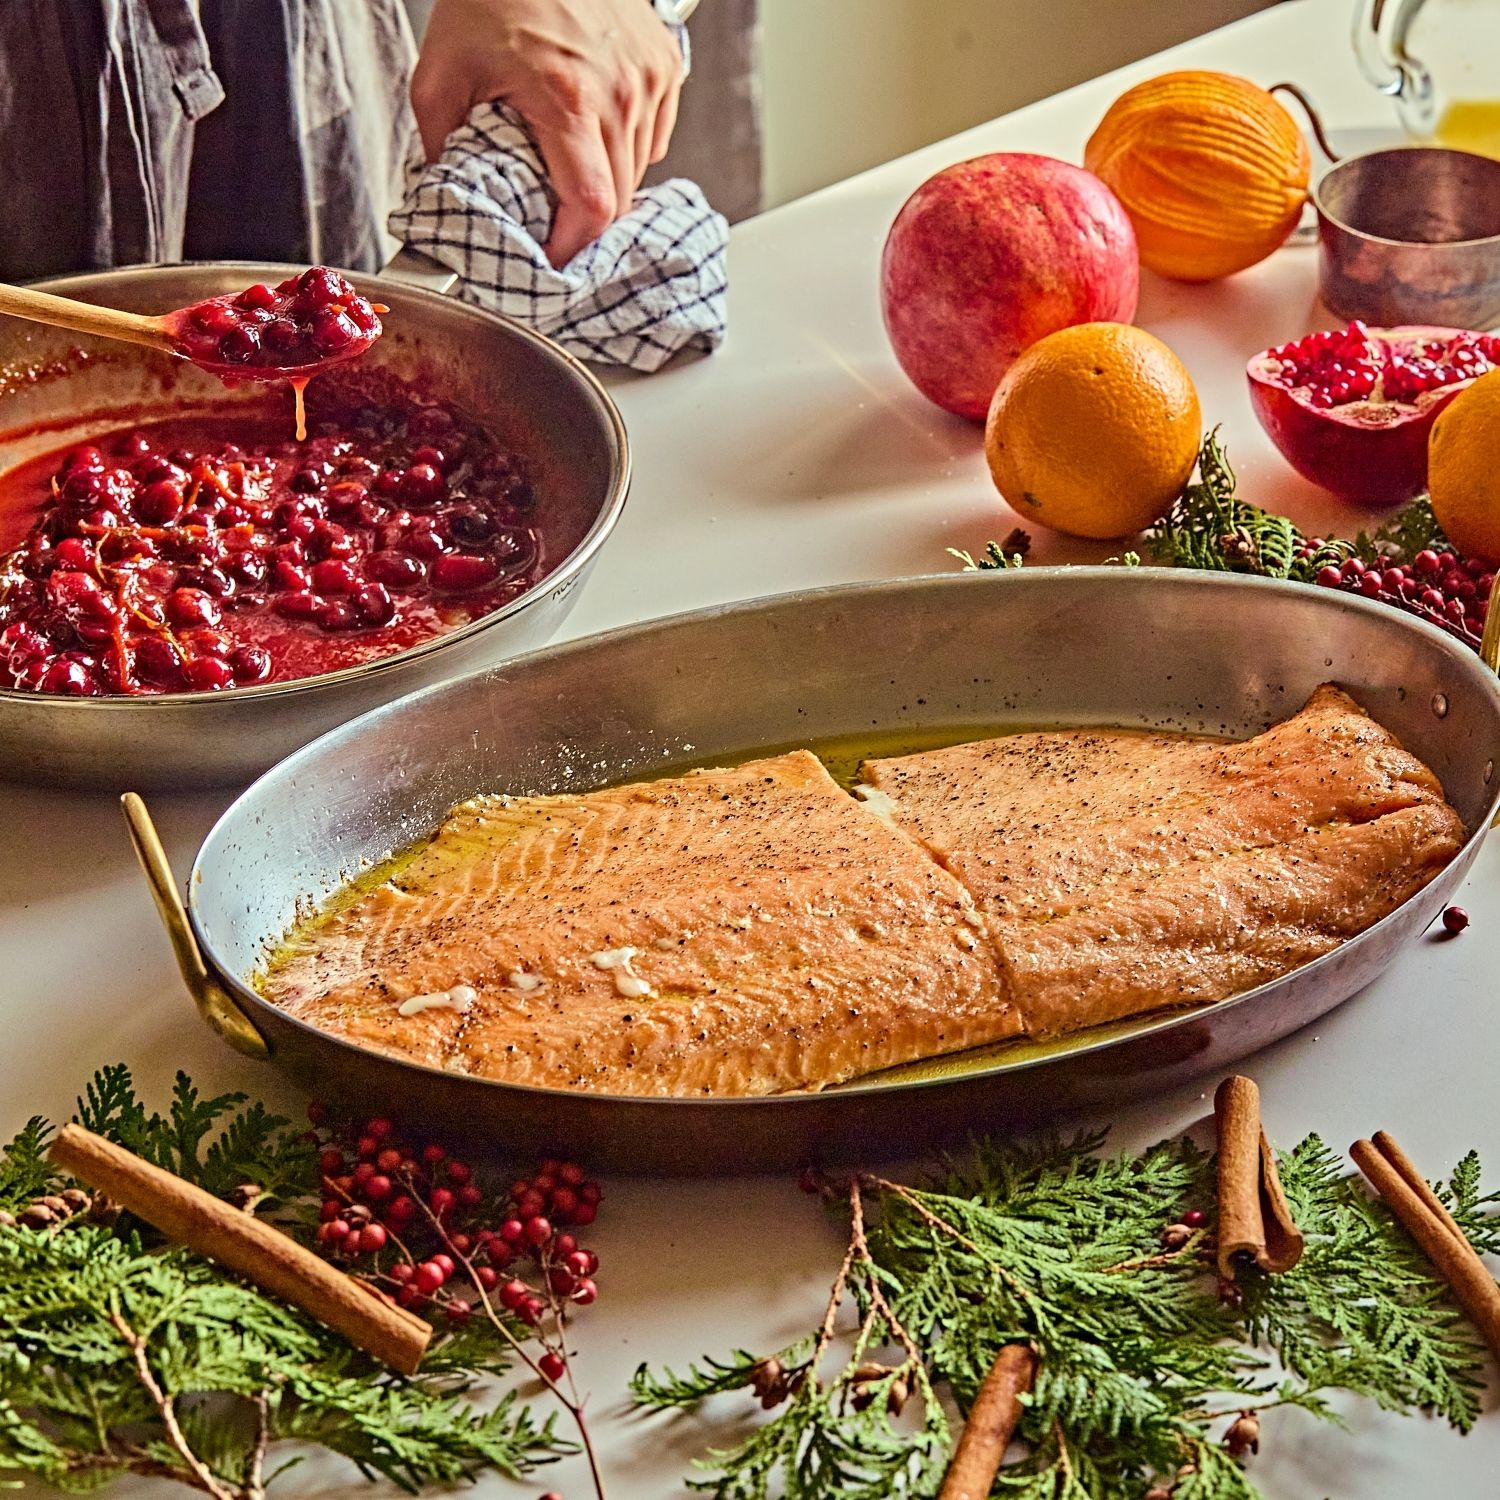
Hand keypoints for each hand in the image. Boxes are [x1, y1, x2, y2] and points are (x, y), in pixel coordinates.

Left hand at [412, 0, 683, 266]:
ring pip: (638, 173)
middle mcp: (620, 93)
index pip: (592, 207)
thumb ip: (439, 147)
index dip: (572, 247)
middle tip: (551, 221)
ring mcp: (648, 79)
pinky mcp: (665, 67)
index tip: (550, 259)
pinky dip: (627, 150)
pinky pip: (655, 139)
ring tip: (569, 167)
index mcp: (568, 100)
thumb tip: (449, 201)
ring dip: (606, 184)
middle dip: (584, 222)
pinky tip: (594, 132)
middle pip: (619, 200)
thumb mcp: (440, 74)